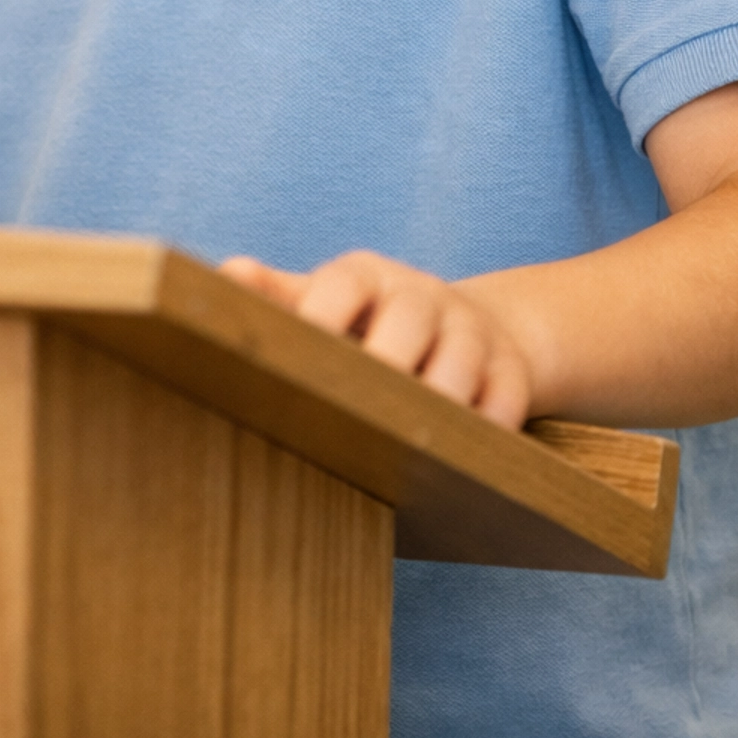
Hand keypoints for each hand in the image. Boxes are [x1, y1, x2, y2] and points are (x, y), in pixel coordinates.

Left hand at [220, 248, 533, 429]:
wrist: (470, 328)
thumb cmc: (372, 323)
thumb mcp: (322, 301)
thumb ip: (276, 297)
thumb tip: (226, 275)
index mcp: (366, 276)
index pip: (344, 282)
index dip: (322, 316)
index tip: (298, 359)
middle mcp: (422, 296)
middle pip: (408, 321)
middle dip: (385, 365)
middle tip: (352, 411)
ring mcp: (471, 332)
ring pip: (460, 367)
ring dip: (434, 406)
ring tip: (406, 445)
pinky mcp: (511, 372)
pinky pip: (505, 404)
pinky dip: (484, 432)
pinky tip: (458, 463)